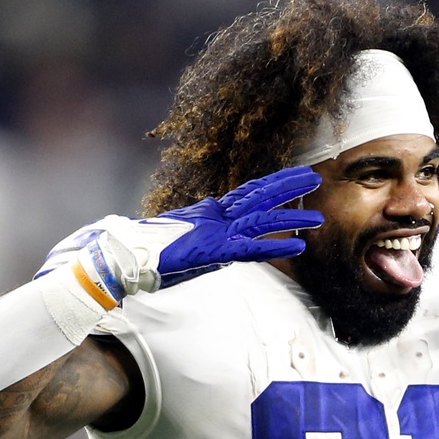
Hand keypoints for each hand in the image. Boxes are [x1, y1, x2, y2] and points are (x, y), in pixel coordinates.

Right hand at [42, 167, 324, 300]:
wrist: (118, 263)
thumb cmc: (141, 255)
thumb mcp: (177, 243)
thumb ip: (197, 239)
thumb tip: (209, 246)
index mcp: (207, 213)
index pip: (244, 193)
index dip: (269, 184)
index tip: (293, 177)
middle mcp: (213, 218)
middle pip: (257, 195)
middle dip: (286, 185)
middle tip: (313, 174)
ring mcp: (213, 232)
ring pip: (260, 218)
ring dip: (291, 215)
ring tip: (320, 216)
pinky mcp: (211, 250)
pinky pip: (251, 247)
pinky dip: (275, 245)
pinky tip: (299, 245)